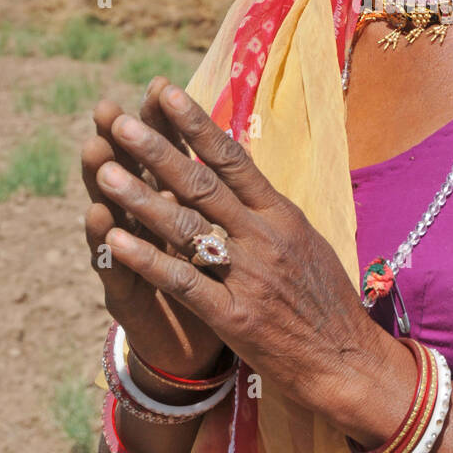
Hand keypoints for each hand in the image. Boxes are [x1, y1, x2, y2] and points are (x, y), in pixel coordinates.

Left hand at [93, 84, 392, 433]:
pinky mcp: (235, 317)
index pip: (233, 158)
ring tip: (105, 171)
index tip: (165, 92)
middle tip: (121, 122)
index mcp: (282, 215)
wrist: (347, 360)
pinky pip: (183, 281)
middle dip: (158, 151)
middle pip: (203, 185)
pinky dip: (146, 259)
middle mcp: (265, 238)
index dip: (196, 124)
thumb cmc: (324, 299)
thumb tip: (237, 170)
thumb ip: (268, 210)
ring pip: (187, 227)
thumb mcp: (305, 242)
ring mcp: (250, 276)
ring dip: (141, 198)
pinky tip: (113, 241)